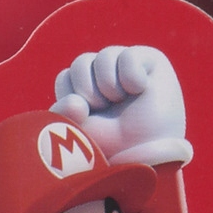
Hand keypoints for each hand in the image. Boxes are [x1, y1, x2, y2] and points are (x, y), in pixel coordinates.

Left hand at [53, 44, 192, 168]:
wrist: (143, 157)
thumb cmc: (111, 149)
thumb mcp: (76, 130)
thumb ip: (62, 110)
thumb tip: (76, 100)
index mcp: (86, 91)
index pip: (66, 77)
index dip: (72, 97)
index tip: (87, 117)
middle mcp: (107, 76)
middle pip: (81, 63)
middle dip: (88, 91)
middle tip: (106, 109)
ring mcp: (128, 66)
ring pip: (104, 56)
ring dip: (109, 85)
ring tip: (123, 101)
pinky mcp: (151, 61)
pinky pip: (128, 56)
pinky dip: (131, 76)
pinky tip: (141, 89)